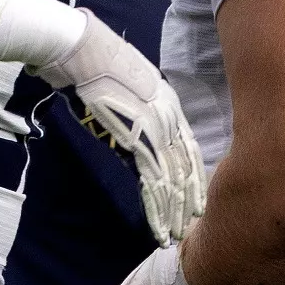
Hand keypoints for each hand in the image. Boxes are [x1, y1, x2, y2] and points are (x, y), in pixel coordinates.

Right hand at [37, 12, 206, 243]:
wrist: (86, 51)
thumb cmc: (101, 64)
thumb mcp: (130, 86)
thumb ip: (139, 107)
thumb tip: (138, 122)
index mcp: (169, 107)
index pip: (188, 149)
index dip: (195, 175)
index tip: (199, 196)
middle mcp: (169, 120)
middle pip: (187, 167)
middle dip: (191, 198)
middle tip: (196, 224)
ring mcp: (154, 129)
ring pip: (173, 179)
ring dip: (175, 210)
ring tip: (177, 234)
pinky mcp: (135, 137)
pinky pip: (152, 179)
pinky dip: (158, 204)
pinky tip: (160, 222)